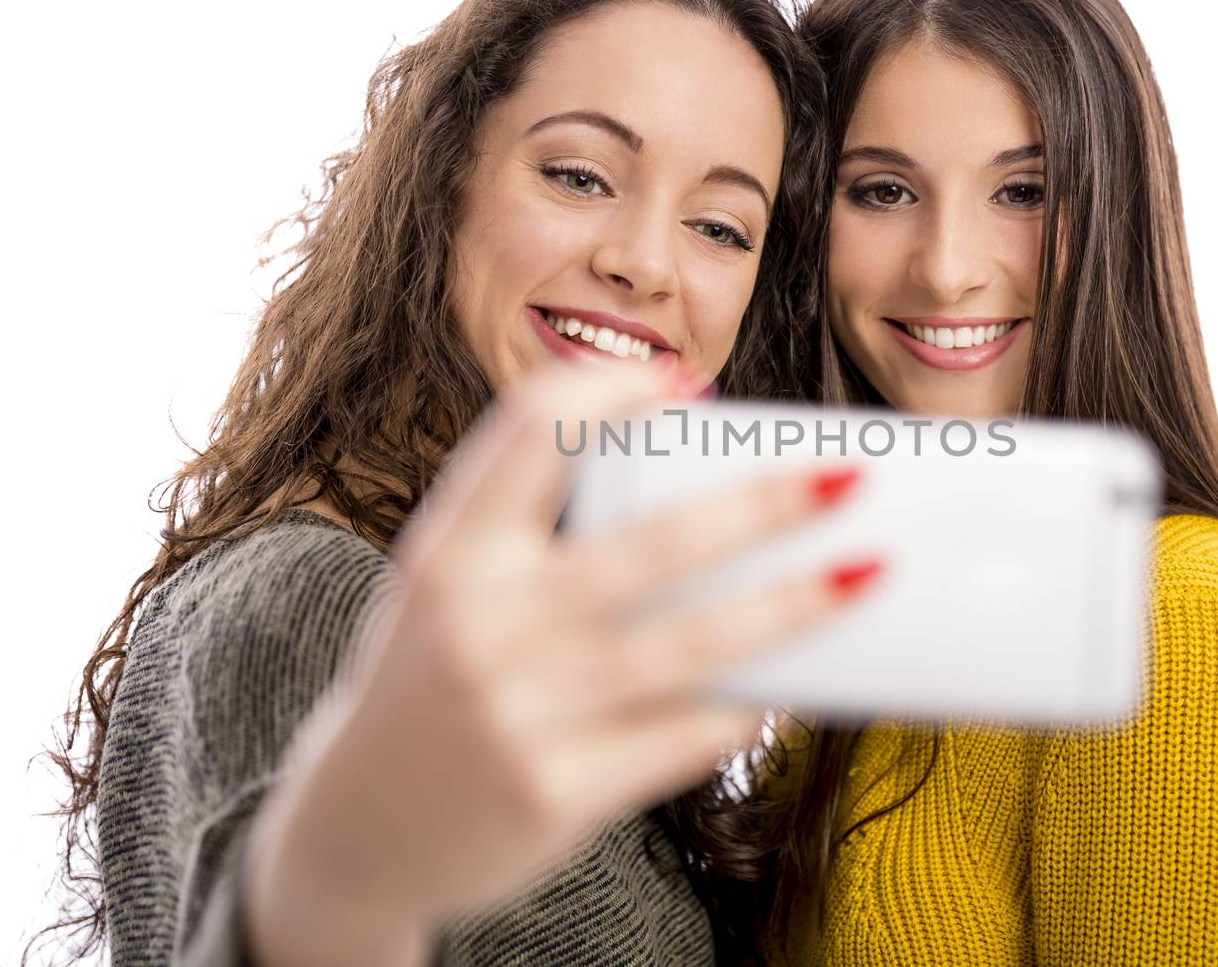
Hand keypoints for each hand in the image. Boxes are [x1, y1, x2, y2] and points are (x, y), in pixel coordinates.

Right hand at [241, 360, 876, 965]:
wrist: (351, 836)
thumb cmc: (425, 688)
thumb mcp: (444, 594)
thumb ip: (535, 542)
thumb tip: (697, 499)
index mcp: (446, 554)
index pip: (530, 432)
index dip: (611, 390)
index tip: (684, 381)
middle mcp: (479, 625)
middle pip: (651, 544)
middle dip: (764, 503)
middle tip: (846, 474)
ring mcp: (518, 714)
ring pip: (692, 644)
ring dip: (793, 604)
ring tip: (866, 571)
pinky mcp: (554, 793)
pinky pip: (683, 736)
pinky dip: (747, 702)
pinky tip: (792, 679)